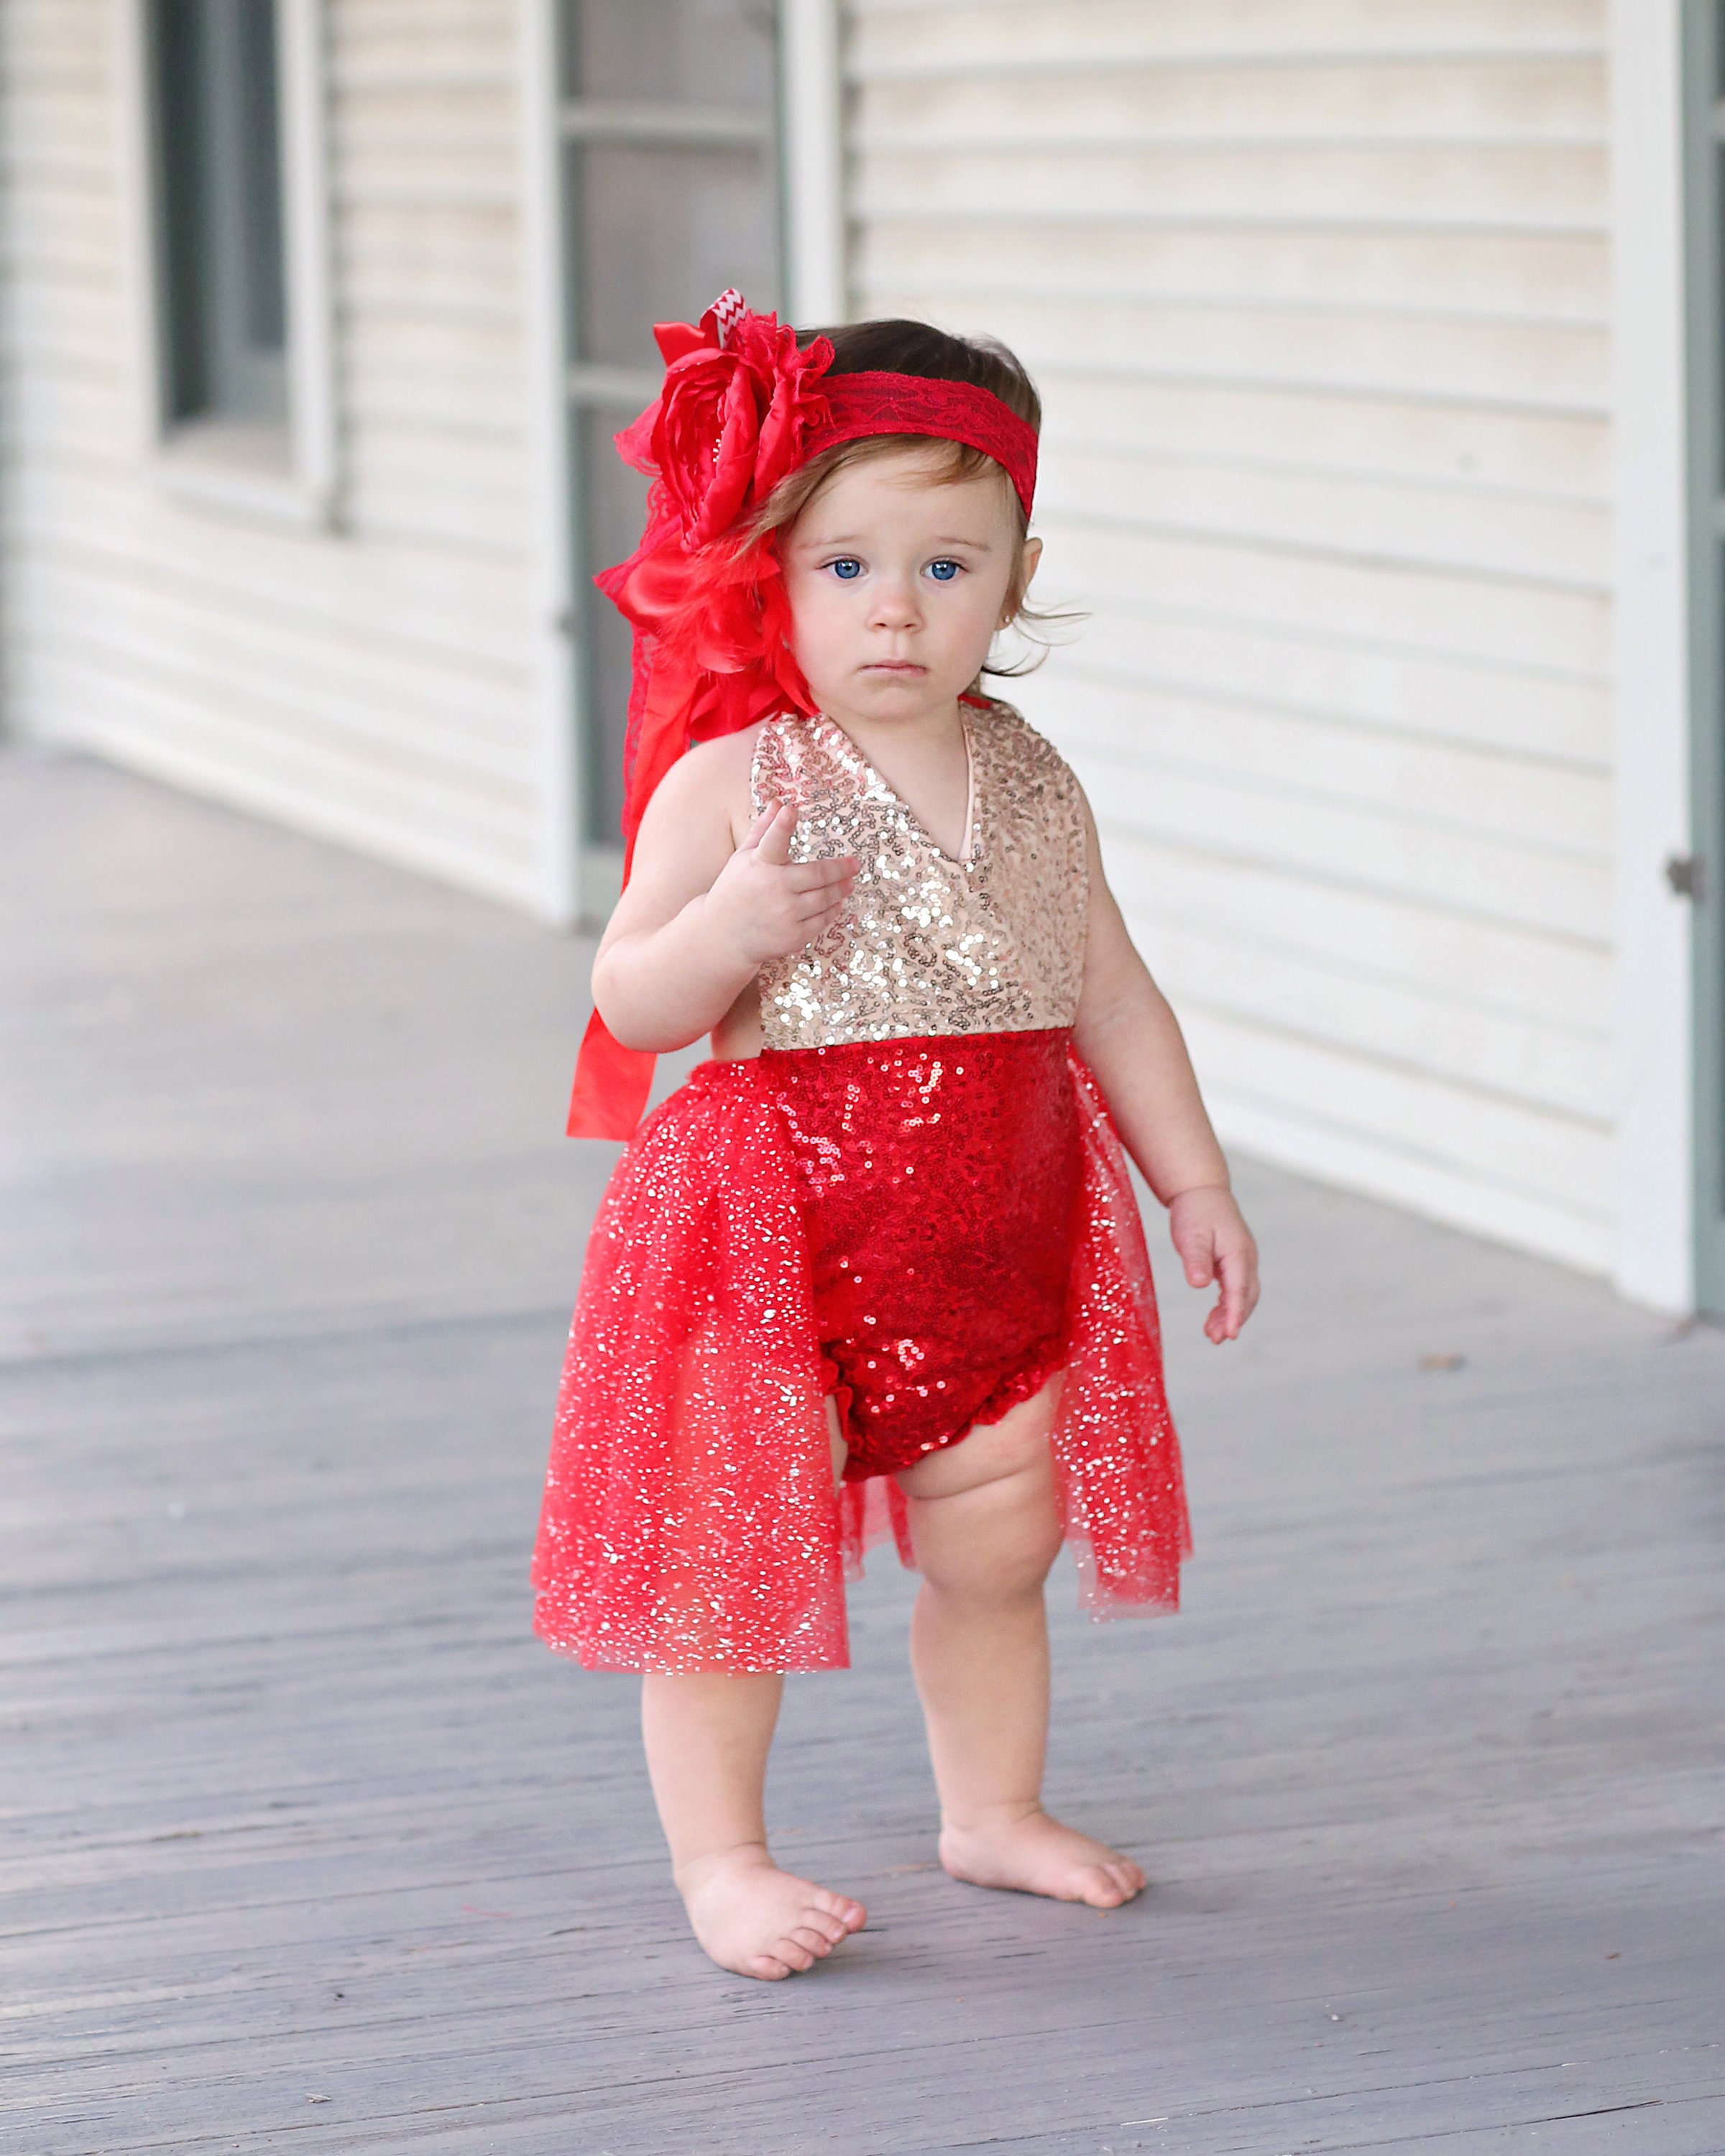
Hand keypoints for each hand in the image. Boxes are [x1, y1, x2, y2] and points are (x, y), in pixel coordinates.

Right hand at [702, 802, 857, 969]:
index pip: (772, 841)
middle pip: (817, 875)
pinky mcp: (792, 936)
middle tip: (855, 864)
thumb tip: (778, 803)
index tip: (790, 810)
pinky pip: (822, 920)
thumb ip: (763, 830)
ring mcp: (784, 914)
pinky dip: (832, 910)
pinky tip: (836, 902)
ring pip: (824, 898)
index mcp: (758, 865)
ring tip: (849, 882)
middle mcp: (772, 888)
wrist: (722, 937)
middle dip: (840, 869)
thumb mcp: (743, 859)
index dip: (781, 825)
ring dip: (840, 889)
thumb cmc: (734, 891)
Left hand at [1168, 1184, 1258, 1343]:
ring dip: (1230, 1315)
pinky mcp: (1235, 1263)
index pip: (1239, 1289)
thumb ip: (1196, 1259)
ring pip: (1243, 1295)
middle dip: (1234, 1319)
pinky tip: (1215, 1318)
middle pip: (1246, 1296)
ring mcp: (1243, 1260)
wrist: (1202, 1191)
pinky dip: (1227, 1305)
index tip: (1230, 1334)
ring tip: (1211, 1335)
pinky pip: (1236, 1289)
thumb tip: (1199, 1285)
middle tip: (1216, 1339)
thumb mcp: (1191, 1235)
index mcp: (1238, 1252)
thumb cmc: (1196, 1212)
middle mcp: (1246, 1258)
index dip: (1235, 1313)